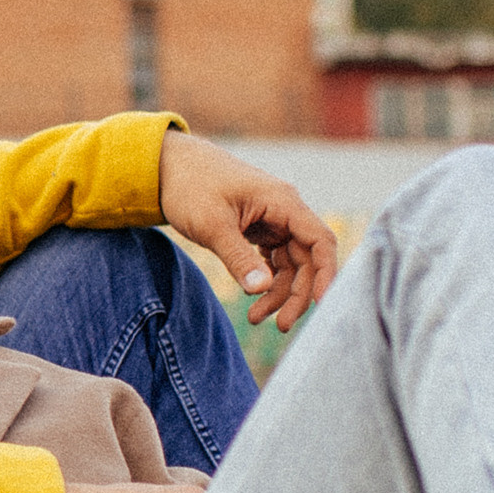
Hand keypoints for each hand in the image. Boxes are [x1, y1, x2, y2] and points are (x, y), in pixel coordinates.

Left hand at [157, 131, 338, 333]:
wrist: (167, 166)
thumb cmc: (190, 185)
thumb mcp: (212, 225)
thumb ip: (238, 258)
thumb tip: (260, 290)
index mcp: (282, 202)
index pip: (320, 241)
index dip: (326, 274)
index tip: (320, 305)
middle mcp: (284, 210)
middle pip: (307, 259)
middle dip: (297, 294)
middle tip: (282, 326)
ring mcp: (272, 220)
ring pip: (289, 264)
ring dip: (277, 292)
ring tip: (255, 319)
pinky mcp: (258, 228)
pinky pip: (273, 260)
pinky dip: (265, 280)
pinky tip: (251, 296)